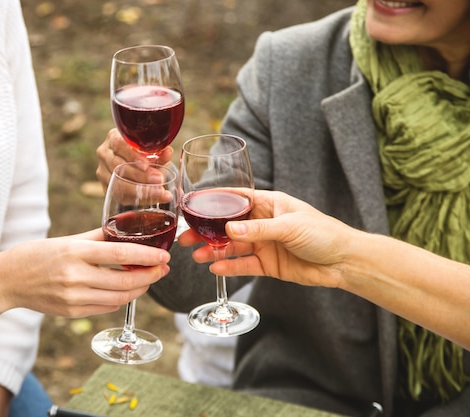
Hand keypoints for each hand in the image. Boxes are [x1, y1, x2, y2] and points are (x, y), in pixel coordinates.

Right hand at [0, 228, 170, 353]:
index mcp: (75, 251)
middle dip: (150, 275)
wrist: (6, 281)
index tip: (165, 256)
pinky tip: (126, 289)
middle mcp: (75, 276)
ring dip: (139, 289)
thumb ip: (96, 237)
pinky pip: (106, 307)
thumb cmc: (36, 255)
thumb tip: (124, 232)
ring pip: (119, 297)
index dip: (147, 256)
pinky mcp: (71, 311)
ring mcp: (73, 297)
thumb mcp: (66, 240)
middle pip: (125, 280)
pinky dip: (121, 299)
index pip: (120, 253)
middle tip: (163, 269)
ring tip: (148, 279)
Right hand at [96, 128, 173, 191]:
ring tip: (159, 192)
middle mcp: (105, 154)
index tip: (147, 165)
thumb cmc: (142, 155)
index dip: (132, 155)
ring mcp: (102, 172)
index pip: (118, 144)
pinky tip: (152, 198)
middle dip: (139, 175)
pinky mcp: (106, 188)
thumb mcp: (151, 152)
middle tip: (159, 180)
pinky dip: (138, 198)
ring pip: (117, 183)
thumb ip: (159, 153)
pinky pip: (120, 195)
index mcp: (113, 138)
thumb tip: (168, 152)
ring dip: (140, 190)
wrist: (135, 167)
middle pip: (117, 165)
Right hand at [181, 190, 358, 288]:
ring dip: (213, 250)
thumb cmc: (323, 233)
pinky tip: (215, 267)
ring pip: (232, 246)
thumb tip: (229, 229)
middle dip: (207, 230)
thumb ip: (258, 229)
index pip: (236, 199)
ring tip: (196, 255)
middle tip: (186, 236)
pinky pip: (243, 265)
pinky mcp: (267, 265)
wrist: (344, 262)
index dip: (214, 201)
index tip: (193, 204)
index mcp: (268, 204)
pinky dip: (229, 266)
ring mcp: (263, 244)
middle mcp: (262, 223)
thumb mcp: (290, 226)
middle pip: (227, 225)